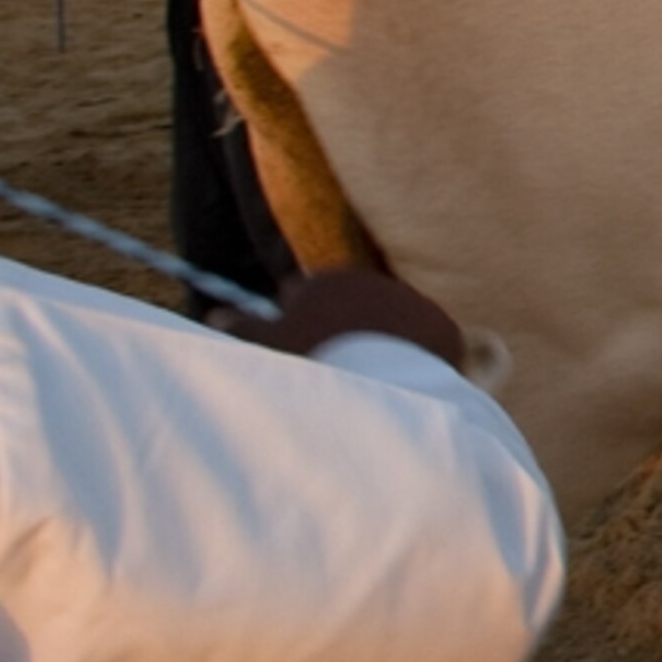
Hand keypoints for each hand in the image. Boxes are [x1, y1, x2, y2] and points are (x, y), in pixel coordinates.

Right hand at [232, 268, 467, 370]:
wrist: (385, 379)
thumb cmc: (318, 359)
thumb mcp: (270, 345)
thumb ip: (241, 329)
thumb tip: (216, 317)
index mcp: (327, 280)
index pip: (301, 294)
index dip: (294, 320)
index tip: (297, 344)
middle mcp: (375, 283)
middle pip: (347, 307)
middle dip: (338, 329)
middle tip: (335, 364)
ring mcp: (413, 303)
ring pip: (388, 324)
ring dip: (379, 342)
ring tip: (370, 376)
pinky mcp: (444, 327)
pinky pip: (425, 342)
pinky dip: (415, 358)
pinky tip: (404, 381)